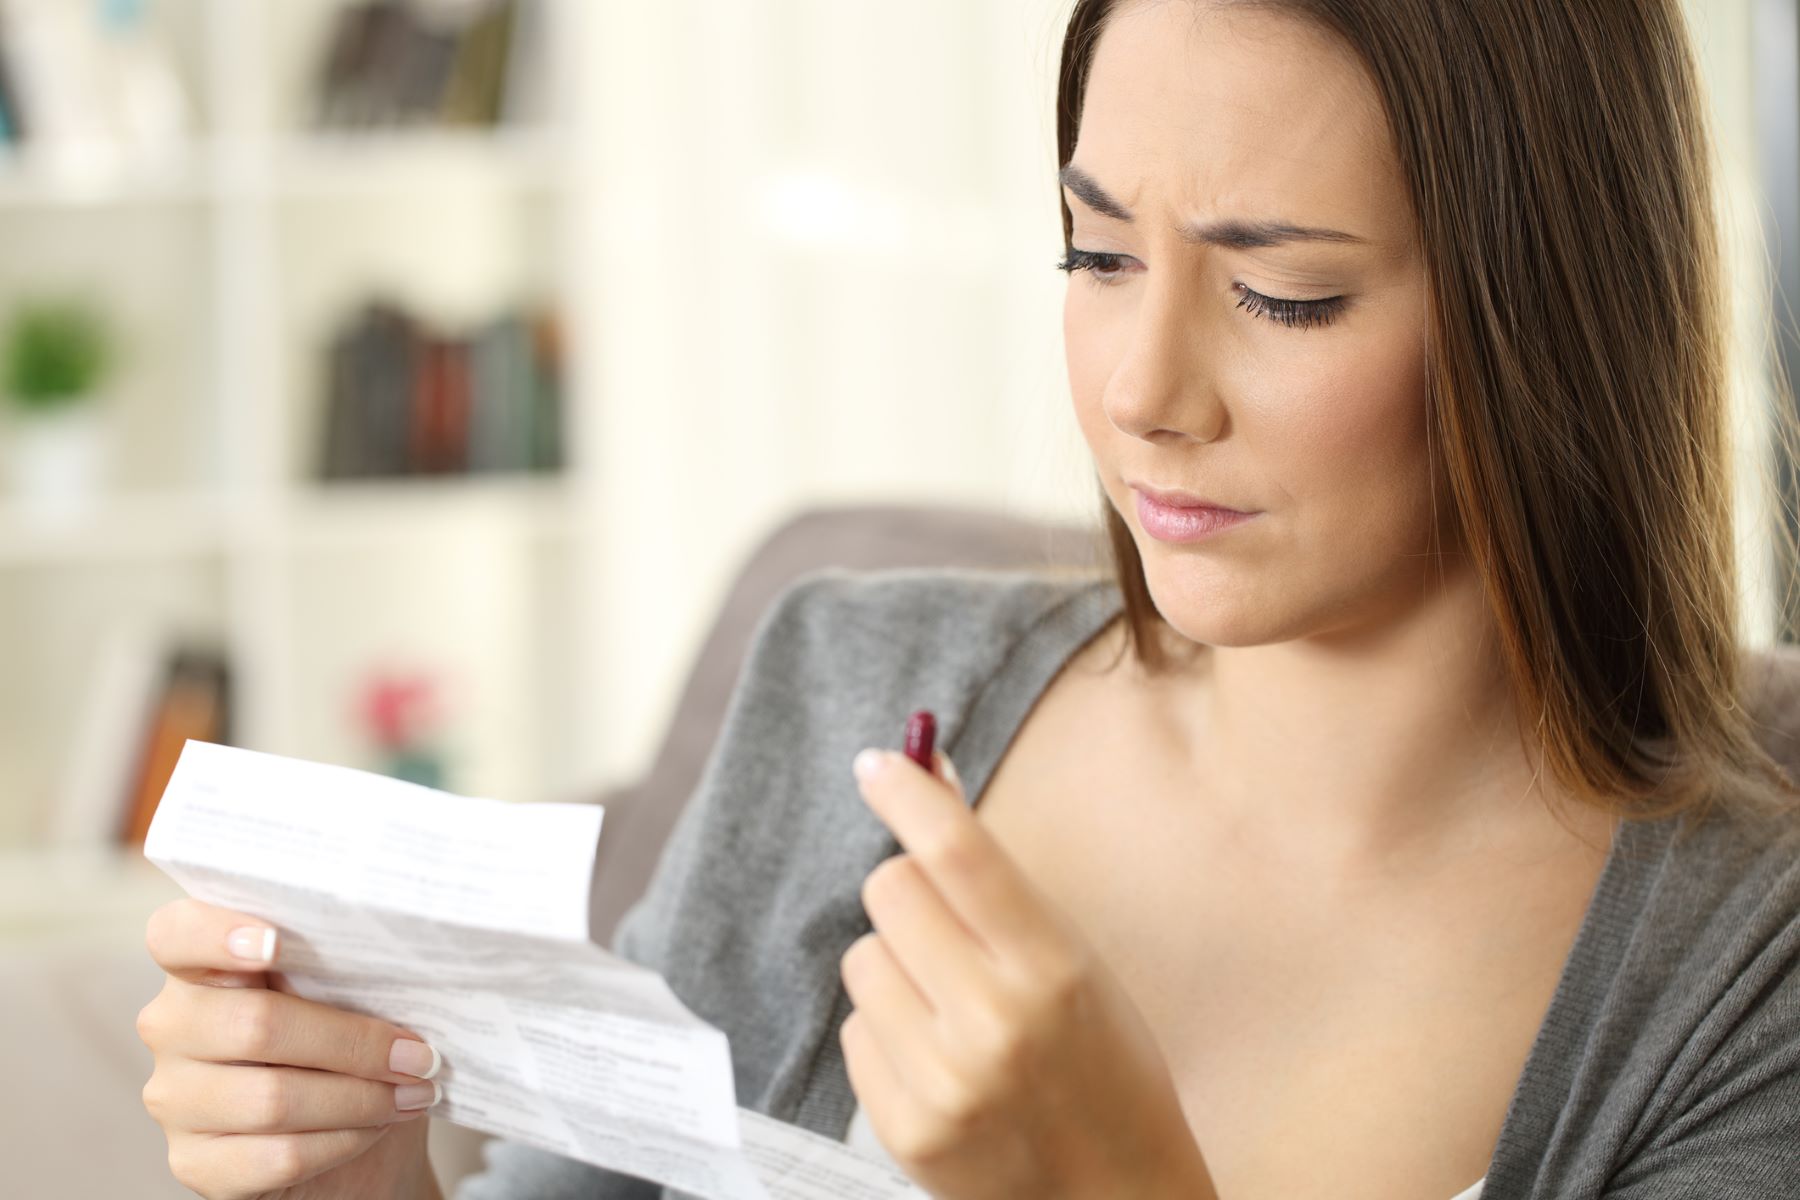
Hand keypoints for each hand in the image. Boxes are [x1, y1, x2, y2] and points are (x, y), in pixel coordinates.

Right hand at [137, 898, 443, 1199]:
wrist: (351, 1141)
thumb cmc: (346, 1045)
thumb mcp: (347, 995)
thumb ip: (337, 970)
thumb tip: (390, 960)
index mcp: (202, 967)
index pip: (177, 934)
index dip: (216, 933)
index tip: (275, 941)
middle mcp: (173, 1027)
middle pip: (255, 1025)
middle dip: (354, 1043)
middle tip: (418, 1055)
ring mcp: (174, 1098)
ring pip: (271, 1099)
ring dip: (360, 1099)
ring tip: (413, 1093)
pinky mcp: (194, 1163)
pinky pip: (277, 1155)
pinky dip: (342, 1141)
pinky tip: (377, 1128)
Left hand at [842, 746, 1217, 1199]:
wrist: (1115, 1197)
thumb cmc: (1104, 1063)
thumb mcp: (1073, 958)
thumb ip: (994, 875)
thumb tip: (923, 770)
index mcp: (1053, 969)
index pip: (960, 855)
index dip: (909, 795)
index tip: (878, 763)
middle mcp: (994, 1023)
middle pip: (889, 891)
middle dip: (908, 891)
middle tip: (947, 927)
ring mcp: (943, 1082)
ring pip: (862, 959)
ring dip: (896, 968)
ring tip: (953, 1012)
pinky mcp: (905, 1130)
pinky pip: (854, 1031)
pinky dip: (888, 1034)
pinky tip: (940, 1064)